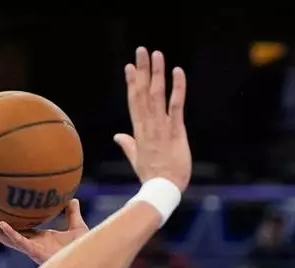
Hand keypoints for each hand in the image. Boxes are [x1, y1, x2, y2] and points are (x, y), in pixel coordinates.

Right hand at [0, 199, 87, 263]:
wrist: (90, 263)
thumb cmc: (84, 250)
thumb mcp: (77, 226)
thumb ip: (72, 213)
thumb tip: (72, 198)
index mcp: (40, 239)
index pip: (19, 229)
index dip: (7, 223)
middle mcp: (34, 245)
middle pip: (8, 235)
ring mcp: (34, 250)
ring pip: (9, 240)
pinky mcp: (37, 253)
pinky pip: (21, 242)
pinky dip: (11, 233)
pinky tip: (1, 225)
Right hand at [112, 47, 190, 190]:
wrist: (162, 190)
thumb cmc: (151, 176)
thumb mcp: (136, 159)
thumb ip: (128, 144)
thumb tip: (118, 136)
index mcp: (139, 131)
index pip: (134, 101)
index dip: (132, 83)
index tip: (130, 66)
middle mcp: (148, 125)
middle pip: (143, 93)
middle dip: (142, 70)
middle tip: (142, 50)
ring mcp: (161, 127)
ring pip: (156, 95)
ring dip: (156, 73)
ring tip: (156, 54)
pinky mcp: (175, 131)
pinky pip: (176, 105)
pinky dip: (177, 88)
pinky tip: (177, 72)